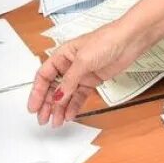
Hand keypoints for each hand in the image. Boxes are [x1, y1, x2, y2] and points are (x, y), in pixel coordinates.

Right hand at [27, 23, 143, 126]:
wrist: (129, 40)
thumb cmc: (106, 40)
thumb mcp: (83, 61)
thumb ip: (69, 81)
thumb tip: (57, 97)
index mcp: (62, 55)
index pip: (44, 75)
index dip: (37, 92)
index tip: (33, 107)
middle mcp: (69, 65)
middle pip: (53, 87)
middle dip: (47, 104)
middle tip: (43, 119)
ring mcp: (81, 74)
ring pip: (66, 94)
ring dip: (60, 108)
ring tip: (56, 122)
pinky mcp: (93, 80)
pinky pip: (80, 96)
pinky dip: (74, 106)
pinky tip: (70, 115)